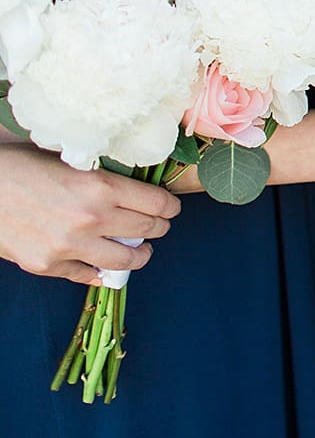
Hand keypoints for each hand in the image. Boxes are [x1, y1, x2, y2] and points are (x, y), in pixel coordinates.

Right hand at [0, 142, 180, 284]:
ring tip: (140, 252)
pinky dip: (100, 272)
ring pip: (126, 261)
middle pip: (148, 230)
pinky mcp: (48, 265)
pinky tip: (104, 267)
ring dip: (140, 257)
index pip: (158, 204)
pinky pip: (88, 275)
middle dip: (159, 229)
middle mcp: (91, 218)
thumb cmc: (21, 167)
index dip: (170, 207)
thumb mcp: (70, 161)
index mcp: (101, 187)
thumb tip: (137, 187)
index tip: (170, 208)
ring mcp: (70, 246)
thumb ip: (103, 178)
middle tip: (158, 227)